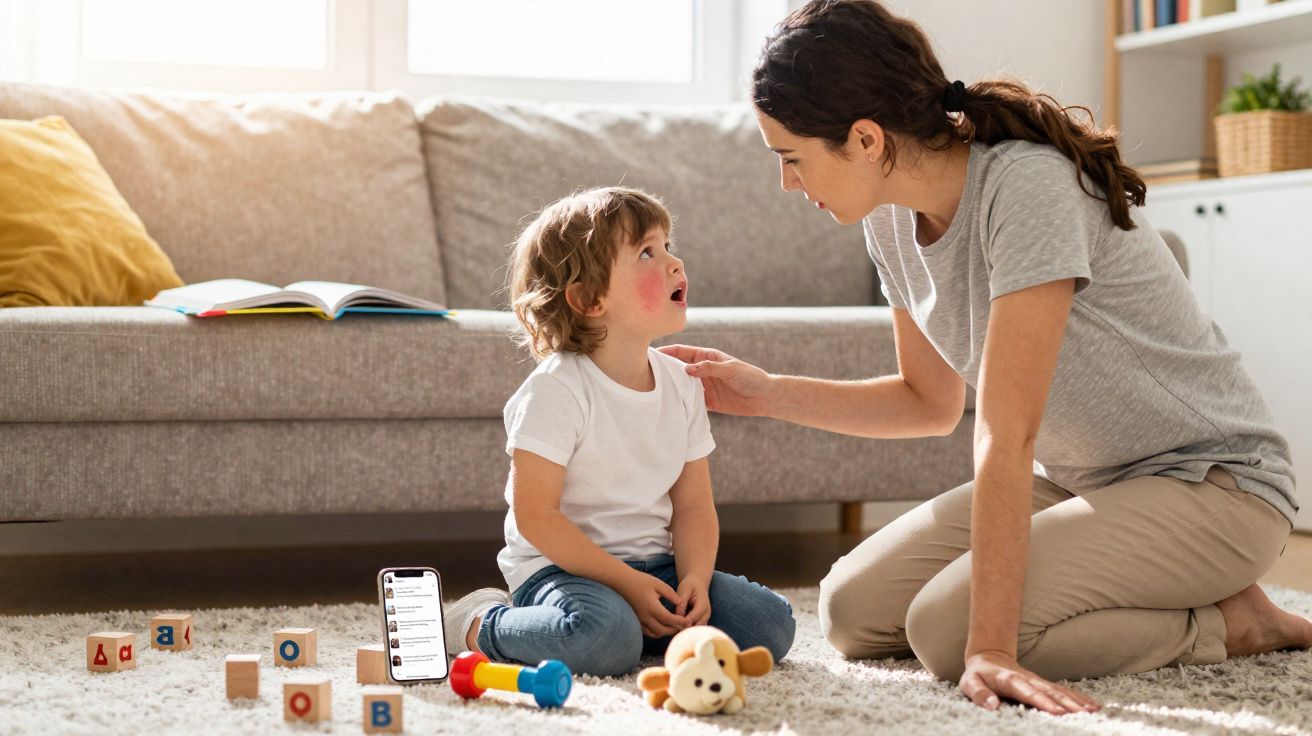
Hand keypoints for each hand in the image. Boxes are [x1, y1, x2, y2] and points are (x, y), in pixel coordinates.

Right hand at [616, 570, 688, 638]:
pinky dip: (657, 632)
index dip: (679, 622)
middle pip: (662, 630)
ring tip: (674, 627)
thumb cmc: (641, 580)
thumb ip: (670, 594)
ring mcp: (639, 620)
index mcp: (651, 607)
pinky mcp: (637, 620)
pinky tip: (663, 625)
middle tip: (683, 626)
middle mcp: (645, 616)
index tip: (687, 621)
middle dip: (674, 630)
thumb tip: (680, 603)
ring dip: (665, 633)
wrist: (622, 582)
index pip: (668, 619)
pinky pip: (648, 632)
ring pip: (654, 633)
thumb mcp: (658, 583)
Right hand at [657, 344, 772, 416]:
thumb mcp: (731, 369)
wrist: (765, 398)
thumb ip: (710, 368)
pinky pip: (690, 402)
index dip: (667, 352)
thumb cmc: (751, 377)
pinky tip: (670, 407)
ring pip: (682, 386)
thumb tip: (687, 369)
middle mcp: (703, 371)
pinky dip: (681, 404)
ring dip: (671, 388)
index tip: (651, 354)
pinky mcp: (708, 402)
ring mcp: (704, 387)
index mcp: (707, 357)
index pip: (682, 352)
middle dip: (663, 370)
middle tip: (644, 374)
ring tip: (653, 392)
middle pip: (678, 369)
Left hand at [674, 575, 710, 626]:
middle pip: (695, 627)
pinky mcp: (702, 621)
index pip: (693, 619)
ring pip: (695, 630)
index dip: (682, 623)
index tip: (670, 623)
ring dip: (685, 631)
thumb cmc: (690, 585)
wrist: (698, 583)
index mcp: (702, 605)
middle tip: (669, 629)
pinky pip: (694, 629)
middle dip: (683, 629)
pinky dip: (686, 630)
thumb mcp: (684, 589)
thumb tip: (677, 615)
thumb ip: (682, 602)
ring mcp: (705, 618)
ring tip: (672, 629)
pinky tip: (676, 628)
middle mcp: (706, 614)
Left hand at [960, 651, 1099, 714]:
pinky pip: (1062, 691)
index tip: (1057, 711)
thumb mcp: (969, 683)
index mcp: (1009, 680)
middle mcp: (1027, 679)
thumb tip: (992, 706)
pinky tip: (1092, 706)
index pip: (1027, 691)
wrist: (988, 657)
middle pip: (1048, 691)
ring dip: (1076, 701)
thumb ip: (979, 694)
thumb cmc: (978, 675)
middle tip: (1082, 715)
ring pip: (1059, 691)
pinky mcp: (1044, 684)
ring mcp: (1037, 681)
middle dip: (1066, 703)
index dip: (1042, 701)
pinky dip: (1078, 698)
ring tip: (1093, 711)